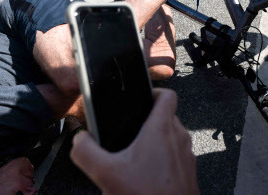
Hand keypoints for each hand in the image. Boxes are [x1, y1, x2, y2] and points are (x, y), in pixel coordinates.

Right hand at [70, 88, 198, 194]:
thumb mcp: (106, 174)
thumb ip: (86, 151)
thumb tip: (79, 139)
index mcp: (161, 129)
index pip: (167, 95)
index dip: (154, 91)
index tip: (140, 98)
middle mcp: (179, 138)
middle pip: (166, 117)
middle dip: (147, 122)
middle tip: (129, 132)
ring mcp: (186, 156)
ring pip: (171, 138)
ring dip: (155, 142)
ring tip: (134, 157)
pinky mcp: (188, 173)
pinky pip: (175, 157)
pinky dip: (162, 160)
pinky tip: (145, 175)